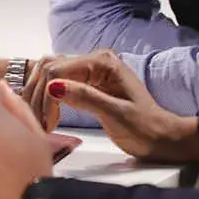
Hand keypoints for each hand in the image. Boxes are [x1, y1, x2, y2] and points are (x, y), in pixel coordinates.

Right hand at [26, 52, 198, 161]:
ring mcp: (89, 70)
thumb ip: (86, 98)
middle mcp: (94, 60)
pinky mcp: (86, 83)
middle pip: (49, 68)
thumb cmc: (144, 127)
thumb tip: (53, 87)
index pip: (58, 70)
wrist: (160, 137)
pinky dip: (45, 98)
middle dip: (37, 96)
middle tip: (38, 124)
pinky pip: (57, 83)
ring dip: (38, 96)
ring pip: (49, 73)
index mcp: (103, 62)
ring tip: (39, 121)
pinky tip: (44, 114)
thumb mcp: (116, 114)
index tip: (45, 124)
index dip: (45, 96)